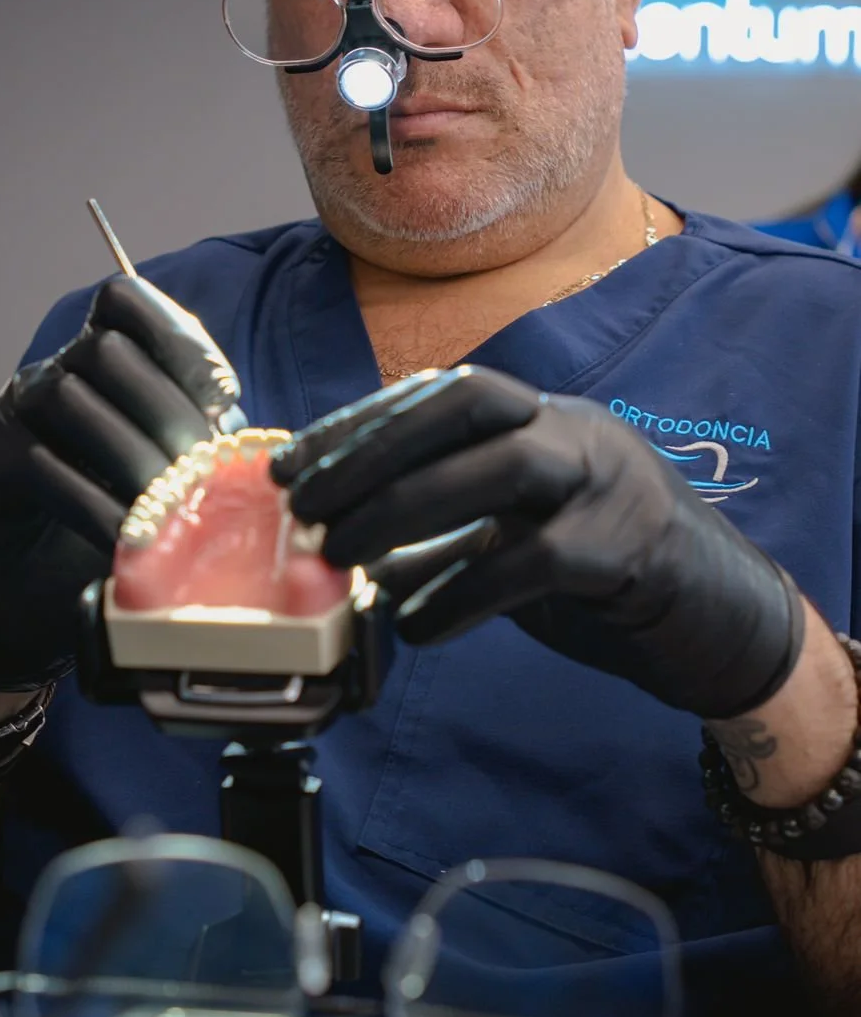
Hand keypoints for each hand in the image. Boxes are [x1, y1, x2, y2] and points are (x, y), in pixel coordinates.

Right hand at [0, 277, 244, 689]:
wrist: (23, 582)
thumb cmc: (107, 516)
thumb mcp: (167, 471)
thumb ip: (201, 446)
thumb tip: (261, 448)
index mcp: (105, 359)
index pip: (128, 301)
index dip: (179, 335)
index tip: (223, 394)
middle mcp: (58, 370)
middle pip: (107, 349)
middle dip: (166, 407)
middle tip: (199, 468)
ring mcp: (20, 410)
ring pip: (70, 395)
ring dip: (130, 454)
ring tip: (169, 506)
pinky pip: (41, 462)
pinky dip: (94, 502)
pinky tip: (129, 539)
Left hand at [271, 366, 804, 718]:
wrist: (724, 619)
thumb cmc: (605, 572)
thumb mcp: (515, 536)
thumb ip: (442, 533)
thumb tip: (347, 549)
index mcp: (543, 418)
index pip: (441, 391)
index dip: (361, 421)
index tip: (292, 463)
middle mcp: (574, 431)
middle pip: (471, 399)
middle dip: (376, 444)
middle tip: (306, 503)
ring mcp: (609, 485)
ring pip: (505, 465)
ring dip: (408, 505)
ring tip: (342, 554)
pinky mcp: (629, 553)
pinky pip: (535, 561)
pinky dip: (463, 592)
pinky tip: (417, 625)